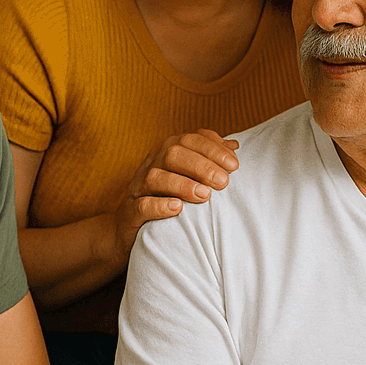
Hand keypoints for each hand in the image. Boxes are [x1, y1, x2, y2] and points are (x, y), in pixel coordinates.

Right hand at [107, 130, 238, 261]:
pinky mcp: (130, 211)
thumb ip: (209, 157)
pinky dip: (158, 206)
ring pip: (156, 177)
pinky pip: (141, 205)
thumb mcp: (188, 172)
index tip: (234, 165)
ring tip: (204, 195)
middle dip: (201, 166)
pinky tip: (177, 208)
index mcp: (167, 150)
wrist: (131, 224)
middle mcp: (152, 164)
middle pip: (173, 154)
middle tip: (223, 182)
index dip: (213, 149)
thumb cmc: (168, 194)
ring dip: (182, 184)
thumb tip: (234, 147)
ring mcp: (139, 187)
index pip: (190, 140)